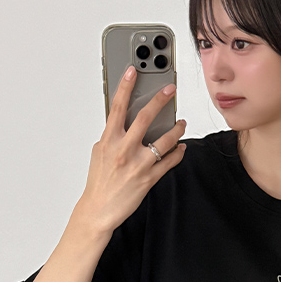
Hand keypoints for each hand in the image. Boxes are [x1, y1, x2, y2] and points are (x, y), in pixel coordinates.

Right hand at [77, 66, 187, 234]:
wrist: (99, 210)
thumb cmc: (99, 181)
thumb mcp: (100, 152)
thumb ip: (112, 136)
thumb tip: (124, 122)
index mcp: (109, 140)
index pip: (118, 107)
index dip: (125, 86)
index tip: (133, 71)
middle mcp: (124, 149)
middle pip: (146, 117)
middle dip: (161, 99)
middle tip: (170, 90)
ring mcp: (138, 164)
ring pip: (164, 140)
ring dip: (176, 129)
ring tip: (181, 123)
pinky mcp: (149, 178)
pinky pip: (169, 162)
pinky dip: (178, 152)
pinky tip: (181, 147)